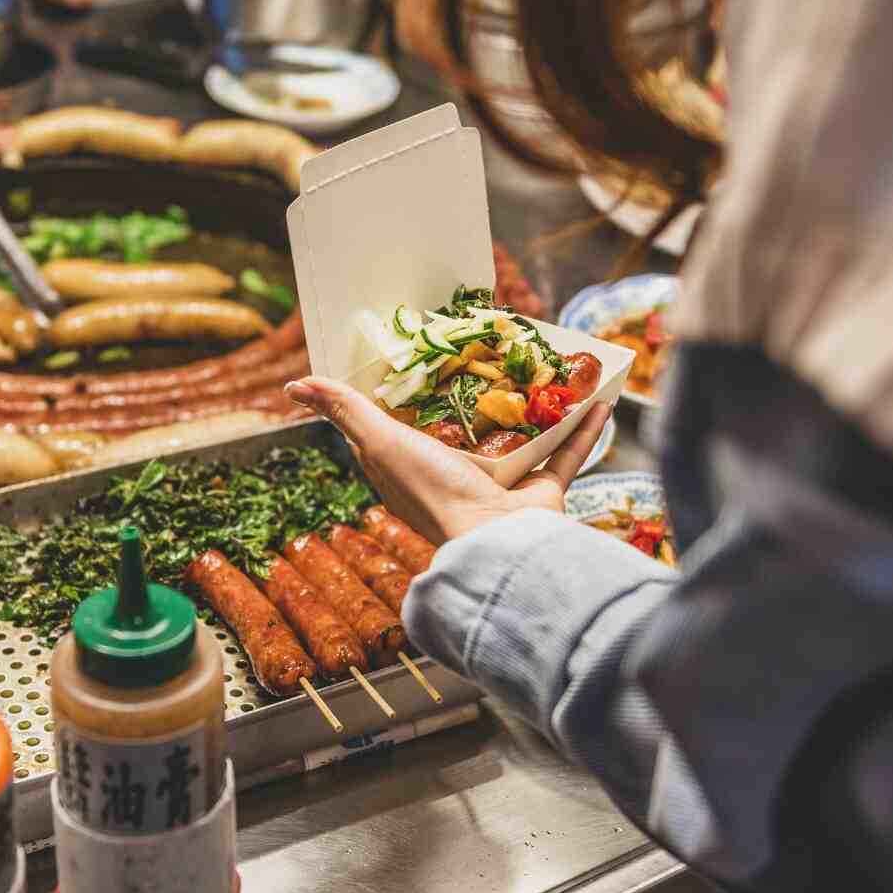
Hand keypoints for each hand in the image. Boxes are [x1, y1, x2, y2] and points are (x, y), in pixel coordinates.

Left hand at [284, 376, 612, 544]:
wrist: (494, 542)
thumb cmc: (431, 493)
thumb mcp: (380, 442)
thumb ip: (345, 410)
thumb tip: (294, 384)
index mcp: (414, 470)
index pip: (401, 429)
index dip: (406, 397)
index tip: (420, 357)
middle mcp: (458, 478)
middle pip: (469, 430)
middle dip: (482, 395)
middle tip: (494, 350)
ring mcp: (504, 487)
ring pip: (524, 439)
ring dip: (539, 409)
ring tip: (548, 369)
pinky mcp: (542, 493)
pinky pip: (567, 454)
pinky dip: (583, 429)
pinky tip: (598, 398)